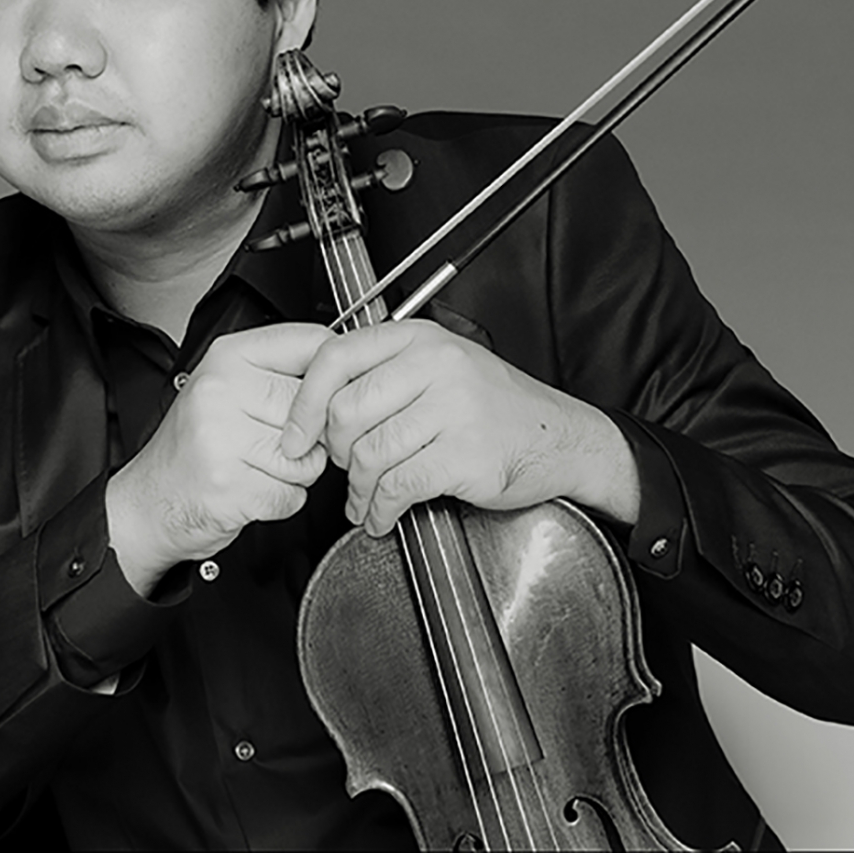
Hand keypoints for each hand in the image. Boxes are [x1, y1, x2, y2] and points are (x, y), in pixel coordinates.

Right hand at [107, 322, 331, 594]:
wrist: (150, 501)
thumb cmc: (196, 446)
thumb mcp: (231, 387)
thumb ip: (284, 372)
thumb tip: (348, 372)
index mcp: (228, 356)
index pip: (314, 344)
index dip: (335, 375)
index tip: (332, 392)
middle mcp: (222, 390)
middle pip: (316, 407)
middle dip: (311, 436)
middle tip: (278, 443)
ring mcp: (222, 437)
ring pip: (308, 456)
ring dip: (296, 473)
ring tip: (260, 467)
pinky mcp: (229, 485)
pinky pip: (292, 494)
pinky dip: (281, 501)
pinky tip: (252, 489)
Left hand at [278, 320, 637, 535]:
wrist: (558, 437)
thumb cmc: (496, 406)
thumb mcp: (443, 366)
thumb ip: (386, 373)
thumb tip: (318, 403)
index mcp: (420, 339)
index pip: (335, 357)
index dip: (304, 402)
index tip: (296, 434)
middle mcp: (436, 365)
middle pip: (345, 411)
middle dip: (335, 452)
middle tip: (347, 467)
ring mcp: (452, 408)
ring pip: (369, 453)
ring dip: (358, 490)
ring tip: (367, 499)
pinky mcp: (464, 453)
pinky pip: (398, 487)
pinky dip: (381, 510)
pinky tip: (385, 514)